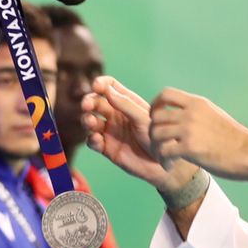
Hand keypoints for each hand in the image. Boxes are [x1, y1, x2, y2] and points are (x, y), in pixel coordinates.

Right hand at [83, 76, 198, 191]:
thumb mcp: (143, 118)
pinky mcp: (106, 148)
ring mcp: (109, 131)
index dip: (100, 84)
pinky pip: (92, 141)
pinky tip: (97, 139)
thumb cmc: (157, 137)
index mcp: (126, 102)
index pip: (109, 86)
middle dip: (89, 102)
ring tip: (92, 123)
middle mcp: (115, 114)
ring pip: (90, 121)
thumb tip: (107, 91)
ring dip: (87, 119)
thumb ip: (126, 105)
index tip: (96, 86)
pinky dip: (91, 139)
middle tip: (87, 106)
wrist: (161, 163)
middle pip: (95, 102)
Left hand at [149, 87, 247, 181]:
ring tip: (164, 158)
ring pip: (156, 133)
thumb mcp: (213, 116)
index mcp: (197, 103)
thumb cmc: (234, 139)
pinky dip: (163, 161)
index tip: (155, 118)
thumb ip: (196, 113)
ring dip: (156, 148)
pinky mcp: (190, 147)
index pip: (166, 94)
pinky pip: (164, 152)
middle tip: (159, 145)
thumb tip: (181, 116)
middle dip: (152, 132)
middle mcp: (191, 113)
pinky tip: (170, 166)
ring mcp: (189, 129)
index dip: (155, 105)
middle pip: (156, 116)